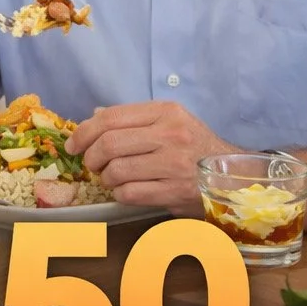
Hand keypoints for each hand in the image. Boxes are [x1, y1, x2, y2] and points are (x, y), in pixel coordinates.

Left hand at [65, 102, 236, 213]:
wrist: (233, 177)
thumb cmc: (196, 148)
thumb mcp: (169, 122)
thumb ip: (133, 119)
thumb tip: (94, 117)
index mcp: (165, 112)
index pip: (111, 117)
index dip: (84, 132)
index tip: (73, 145)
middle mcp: (170, 134)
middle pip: (108, 144)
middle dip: (91, 157)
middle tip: (92, 164)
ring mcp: (173, 164)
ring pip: (115, 170)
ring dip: (106, 178)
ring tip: (114, 178)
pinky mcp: (174, 191)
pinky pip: (128, 193)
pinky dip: (119, 194)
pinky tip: (127, 190)